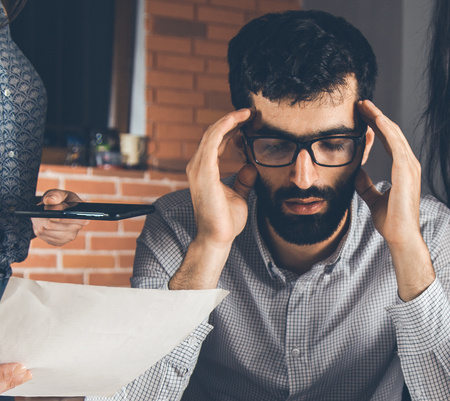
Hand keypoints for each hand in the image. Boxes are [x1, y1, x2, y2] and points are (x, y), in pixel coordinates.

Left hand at [32, 189, 87, 246]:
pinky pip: (43, 236)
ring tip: (40, 215)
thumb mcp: (59, 194)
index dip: (58, 215)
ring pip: (46, 230)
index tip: (49, 209)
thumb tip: (49, 201)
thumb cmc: (59, 200)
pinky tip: (42, 223)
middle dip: (43, 216)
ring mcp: (68, 237)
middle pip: (53, 225)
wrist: (55, 210)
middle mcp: (78, 228)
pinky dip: (39, 228)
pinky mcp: (58, 242)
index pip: (71, 219)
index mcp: (82, 214)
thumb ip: (55, 195)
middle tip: (41, 210)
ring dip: (39, 221)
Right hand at [187, 108, 256, 247]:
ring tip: (247, 113)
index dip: (231, 129)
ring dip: (229, 120)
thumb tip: (250, 167)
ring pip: (212, 133)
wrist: (218, 238)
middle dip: (231, 121)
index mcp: (205, 171)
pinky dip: (224, 127)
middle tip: (251, 112)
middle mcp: (198, 166)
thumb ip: (243, 180)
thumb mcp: (239, 195)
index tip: (248, 121)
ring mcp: (198, 168)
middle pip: (213, 134)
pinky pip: (212, 141)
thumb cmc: (226, 221)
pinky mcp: (203, 172)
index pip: (216, 142)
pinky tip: (237, 120)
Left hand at [353, 100, 421, 246]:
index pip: (389, 142)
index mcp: (403, 170)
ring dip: (379, 118)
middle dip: (376, 117)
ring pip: (394, 134)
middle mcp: (409, 165)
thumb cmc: (391, 222)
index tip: (362, 116)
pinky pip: (395, 144)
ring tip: (365, 106)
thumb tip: (357, 173)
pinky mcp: (406, 171)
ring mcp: (409, 167)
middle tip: (361, 104)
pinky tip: (375, 119)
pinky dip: (385, 130)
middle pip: (392, 133)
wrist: (400, 237)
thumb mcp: (373, 199)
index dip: (376, 127)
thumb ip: (366, 185)